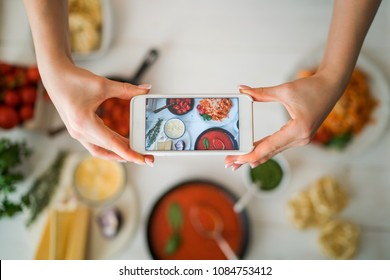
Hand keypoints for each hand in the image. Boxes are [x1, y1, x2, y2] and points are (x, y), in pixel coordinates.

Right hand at [43, 63, 153, 164]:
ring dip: (119, 153)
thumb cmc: (74, 80)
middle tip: (147, 157)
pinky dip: (109, 148)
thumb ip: (127, 90)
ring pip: (102, 150)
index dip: (130, 153)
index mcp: (85, 123)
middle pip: (109, 149)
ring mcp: (77, 133)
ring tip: (136, 153)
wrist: (55, 76)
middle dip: (129, 154)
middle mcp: (79, 132)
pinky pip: (96, 145)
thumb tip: (147, 89)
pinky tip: (121, 145)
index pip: (112, 144)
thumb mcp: (103, 85)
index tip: (143, 160)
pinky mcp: (78, 131)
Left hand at [225, 72, 343, 169]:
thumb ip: (261, 93)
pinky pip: (278, 146)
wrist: (332, 86)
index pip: (269, 146)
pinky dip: (264, 150)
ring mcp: (301, 139)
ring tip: (236, 162)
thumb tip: (242, 90)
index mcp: (298, 130)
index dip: (251, 154)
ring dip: (255, 156)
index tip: (236, 159)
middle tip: (230, 164)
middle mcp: (300, 139)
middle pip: (269, 153)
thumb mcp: (285, 90)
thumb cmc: (312, 87)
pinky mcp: (299, 136)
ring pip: (273, 151)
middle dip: (248, 159)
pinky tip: (253, 155)